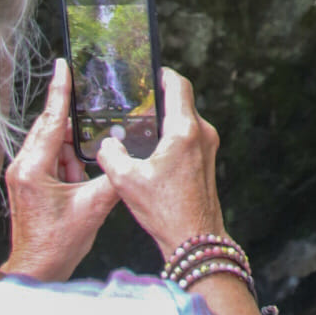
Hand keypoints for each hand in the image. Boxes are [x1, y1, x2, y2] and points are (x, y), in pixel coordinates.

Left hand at [1, 57, 118, 281]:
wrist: (37, 271)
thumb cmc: (57, 245)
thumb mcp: (93, 207)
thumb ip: (112, 177)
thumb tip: (126, 156)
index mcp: (33, 168)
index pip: (51, 119)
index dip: (60, 90)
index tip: (62, 64)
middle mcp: (23, 167)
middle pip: (52, 130)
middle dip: (74, 129)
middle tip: (94, 119)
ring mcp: (23, 175)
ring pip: (53, 147)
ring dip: (72, 155)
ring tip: (82, 177)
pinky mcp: (28, 184)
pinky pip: (51, 162)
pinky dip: (67, 165)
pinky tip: (78, 180)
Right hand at [96, 68, 223, 260]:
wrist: (195, 240)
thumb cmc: (167, 212)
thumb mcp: (126, 181)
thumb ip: (111, 155)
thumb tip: (107, 145)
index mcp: (185, 130)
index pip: (178, 84)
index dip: (163, 74)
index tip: (149, 73)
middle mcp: (202, 134)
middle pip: (182, 101)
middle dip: (159, 99)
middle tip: (136, 104)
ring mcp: (208, 148)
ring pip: (185, 120)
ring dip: (165, 120)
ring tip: (141, 130)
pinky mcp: (207, 162)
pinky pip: (189, 137)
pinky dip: (172, 137)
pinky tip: (153, 153)